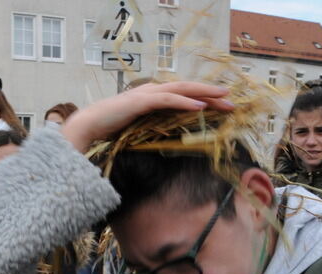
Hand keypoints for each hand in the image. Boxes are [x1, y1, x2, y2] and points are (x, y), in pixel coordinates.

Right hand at [61, 82, 233, 151]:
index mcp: (153, 96)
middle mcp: (152, 90)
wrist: (89, 125)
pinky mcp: (141, 102)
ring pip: (182, 90)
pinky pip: (168, 100)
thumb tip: (165, 137)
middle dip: (211, 94)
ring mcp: (147, 94)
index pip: (183, 94)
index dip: (203, 97)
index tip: (222, 105)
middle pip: (188, 89)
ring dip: (204, 94)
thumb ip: (152, 126)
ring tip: (223, 98)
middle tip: (232, 101)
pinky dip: (185, 102)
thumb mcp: (137, 127)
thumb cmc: (110, 128)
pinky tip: (200, 107)